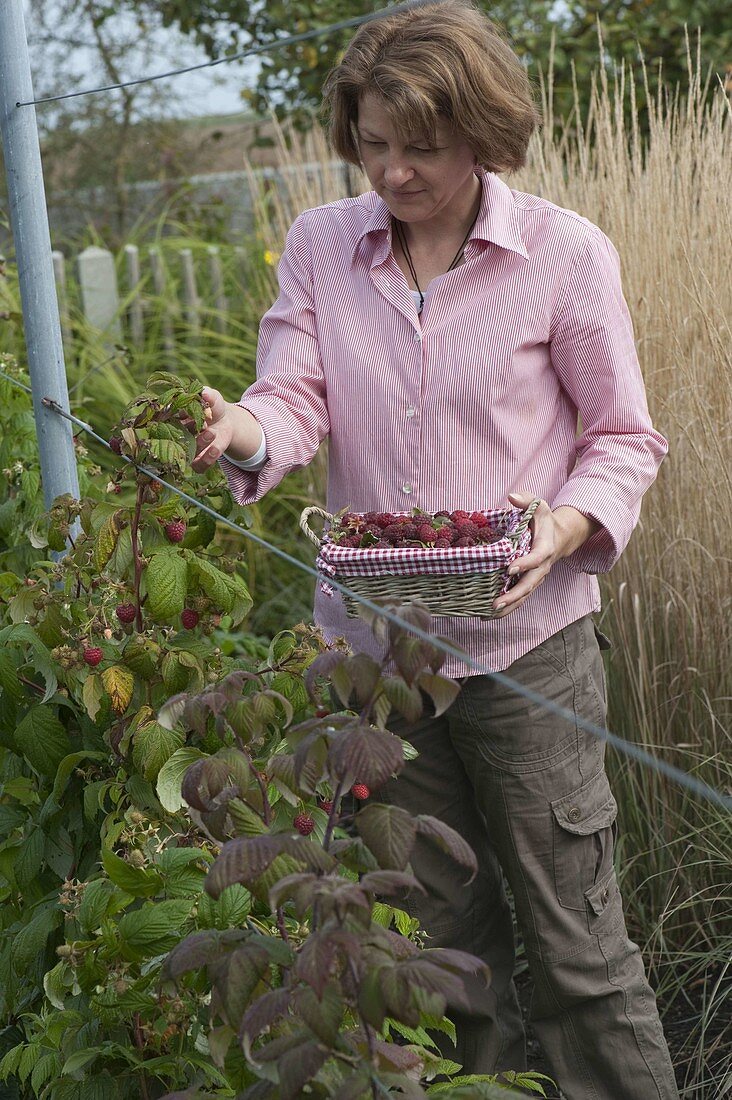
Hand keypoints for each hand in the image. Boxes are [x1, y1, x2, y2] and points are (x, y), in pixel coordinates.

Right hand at [181, 387, 234, 472]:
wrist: (225, 422)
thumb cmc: (212, 407)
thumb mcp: (212, 398)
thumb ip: (209, 395)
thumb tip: (204, 393)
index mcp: (175, 419)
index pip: (166, 420)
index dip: (174, 418)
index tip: (186, 412)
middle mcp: (178, 436)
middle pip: (175, 438)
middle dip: (188, 432)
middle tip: (202, 424)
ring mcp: (188, 450)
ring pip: (187, 453)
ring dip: (199, 444)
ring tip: (212, 432)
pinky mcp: (199, 461)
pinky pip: (198, 467)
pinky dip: (205, 460)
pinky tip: (214, 449)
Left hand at [492, 492, 599, 617]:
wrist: (559, 537)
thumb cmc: (544, 520)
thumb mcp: (539, 506)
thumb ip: (526, 500)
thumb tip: (512, 496)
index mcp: (545, 548)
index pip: (537, 558)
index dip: (525, 564)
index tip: (510, 568)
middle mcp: (542, 567)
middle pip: (530, 584)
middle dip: (513, 595)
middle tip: (496, 603)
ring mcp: (536, 577)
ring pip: (524, 595)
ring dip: (509, 606)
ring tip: (490, 614)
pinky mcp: (529, 583)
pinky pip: (520, 597)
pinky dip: (508, 608)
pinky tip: (489, 614)